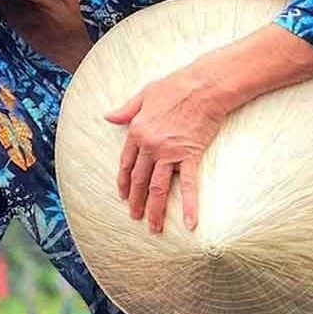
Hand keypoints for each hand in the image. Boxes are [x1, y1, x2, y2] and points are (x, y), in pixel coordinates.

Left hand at [104, 60, 234, 233]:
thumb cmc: (175, 85)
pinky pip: (189, 185)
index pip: (126, 164)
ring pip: (158, 188)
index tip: (123, 195)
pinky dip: (190, 204)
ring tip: (154, 228)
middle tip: (135, 218)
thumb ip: (126, 110)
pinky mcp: (190, 155)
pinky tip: (190, 222)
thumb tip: (108, 117)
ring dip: (155, 210)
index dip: (123, 182)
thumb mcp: (144, 94)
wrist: (204, 85)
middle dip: (136, 202)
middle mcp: (150, 146)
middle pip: (139, 181)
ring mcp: (169, 153)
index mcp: (136, 132)